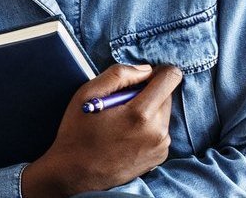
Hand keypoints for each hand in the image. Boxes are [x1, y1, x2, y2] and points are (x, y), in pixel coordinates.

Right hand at [22, 63, 182, 197]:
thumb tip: (146, 70)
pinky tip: (126, 135)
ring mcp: (161, 146)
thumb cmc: (77, 133)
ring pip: (163, 113)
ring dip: (148, 110)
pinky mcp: (160, 156)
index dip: (159, 71)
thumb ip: (119, 75)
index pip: (171, 78)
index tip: (144, 76)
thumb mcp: (87, 94)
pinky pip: (161, 130)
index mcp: (141, 114)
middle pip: (166, 95)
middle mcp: (157, 131)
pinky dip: (148, 127)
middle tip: (121, 103)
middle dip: (148, 93)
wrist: (75, 174)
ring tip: (121, 122)